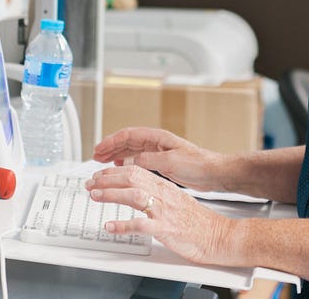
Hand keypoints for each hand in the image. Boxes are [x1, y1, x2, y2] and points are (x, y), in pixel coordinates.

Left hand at [86, 164, 233, 264]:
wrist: (217, 235)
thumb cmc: (198, 222)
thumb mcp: (176, 200)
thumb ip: (158, 194)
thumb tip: (140, 191)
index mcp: (165, 187)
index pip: (136, 170)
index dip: (114, 172)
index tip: (99, 176)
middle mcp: (164, 195)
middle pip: (131, 178)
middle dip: (107, 179)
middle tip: (90, 183)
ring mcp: (164, 211)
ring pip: (134, 196)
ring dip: (111, 195)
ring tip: (95, 196)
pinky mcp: (166, 229)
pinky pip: (141, 225)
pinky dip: (123, 225)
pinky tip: (110, 227)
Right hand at [92, 127, 224, 192]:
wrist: (213, 172)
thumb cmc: (197, 164)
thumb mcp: (170, 161)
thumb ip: (149, 159)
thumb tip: (130, 160)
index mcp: (158, 138)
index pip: (128, 135)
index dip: (111, 141)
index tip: (98, 149)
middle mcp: (157, 142)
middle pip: (127, 141)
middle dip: (110, 147)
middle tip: (95, 155)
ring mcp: (159, 152)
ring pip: (131, 150)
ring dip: (116, 154)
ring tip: (103, 161)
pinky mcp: (162, 162)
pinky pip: (138, 159)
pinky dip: (126, 161)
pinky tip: (122, 166)